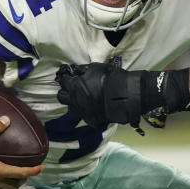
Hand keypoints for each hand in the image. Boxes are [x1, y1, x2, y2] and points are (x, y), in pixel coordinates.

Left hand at [56, 63, 189, 131]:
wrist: (127, 95)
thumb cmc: (112, 78)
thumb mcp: (97, 68)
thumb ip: (84, 70)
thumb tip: (76, 70)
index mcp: (75, 87)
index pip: (62, 82)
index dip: (66, 79)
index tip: (70, 77)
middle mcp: (75, 101)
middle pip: (62, 98)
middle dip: (66, 92)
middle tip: (74, 89)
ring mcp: (83, 112)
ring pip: (72, 110)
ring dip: (75, 104)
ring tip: (83, 100)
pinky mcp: (92, 120)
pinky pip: (86, 116)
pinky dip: (88, 111)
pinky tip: (95, 107)